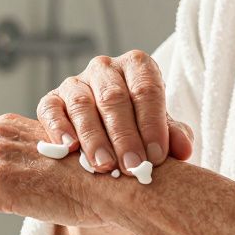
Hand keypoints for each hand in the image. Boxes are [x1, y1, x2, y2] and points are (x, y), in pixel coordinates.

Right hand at [36, 50, 194, 176]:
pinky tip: (69, 149)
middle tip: (132, 167)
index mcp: (137, 67)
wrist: (107, 136)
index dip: (152, 123)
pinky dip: (59, 128)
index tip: (157, 156)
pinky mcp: (51, 99)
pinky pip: (51, 110)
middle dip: (124, 136)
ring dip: (94, 137)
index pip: (146, 89)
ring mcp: (75, 82)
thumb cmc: (140, 129)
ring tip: (104, 166)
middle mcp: (105, 68)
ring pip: (82, 104)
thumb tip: (183, 150)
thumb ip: (173, 136)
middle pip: (114, 98)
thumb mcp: (160, 131)